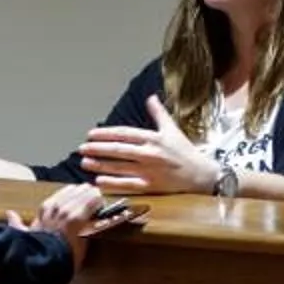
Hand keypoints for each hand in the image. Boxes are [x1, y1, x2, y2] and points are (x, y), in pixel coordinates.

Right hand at [6, 183, 147, 271]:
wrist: (44, 264)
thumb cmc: (35, 251)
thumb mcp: (22, 234)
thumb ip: (17, 223)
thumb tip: (9, 214)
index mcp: (45, 208)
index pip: (65, 191)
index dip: (77, 195)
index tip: (84, 200)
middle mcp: (56, 206)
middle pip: (78, 190)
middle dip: (89, 194)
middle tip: (97, 199)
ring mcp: (67, 211)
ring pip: (87, 193)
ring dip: (96, 197)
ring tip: (103, 202)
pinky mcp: (78, 218)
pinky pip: (94, 203)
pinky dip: (102, 204)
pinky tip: (108, 207)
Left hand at [77, 95, 219, 197]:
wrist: (202, 175)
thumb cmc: (185, 151)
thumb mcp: (173, 129)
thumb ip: (159, 113)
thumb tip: (150, 97)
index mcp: (154, 138)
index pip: (125, 133)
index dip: (106, 133)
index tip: (91, 134)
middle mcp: (150, 153)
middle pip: (118, 150)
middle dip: (97, 148)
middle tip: (82, 148)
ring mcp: (150, 170)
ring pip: (119, 167)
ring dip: (100, 165)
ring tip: (84, 162)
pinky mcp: (151, 186)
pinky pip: (127, 184)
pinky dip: (112, 183)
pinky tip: (98, 181)